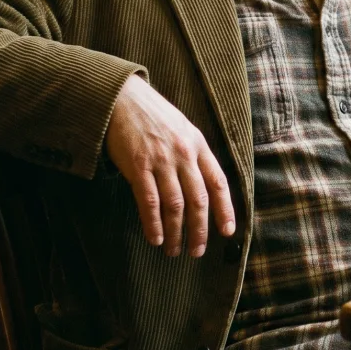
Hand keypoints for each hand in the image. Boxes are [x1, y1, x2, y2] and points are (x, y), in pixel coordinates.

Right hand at [105, 74, 234, 256]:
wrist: (123, 98)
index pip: (218, 183)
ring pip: (175, 206)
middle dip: (200, 230)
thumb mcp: (184, 129)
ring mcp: (161, 161)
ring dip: (176, 232)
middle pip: (198, 200)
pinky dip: (153, 224)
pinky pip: (149, 202)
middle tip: (197, 251)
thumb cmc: (154, 116)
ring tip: (174, 250)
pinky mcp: (138, 166)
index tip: (227, 231)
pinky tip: (156, 238)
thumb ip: (194, 156)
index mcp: (199, 146)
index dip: (225, 210)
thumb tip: (204, 187)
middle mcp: (184, 155)